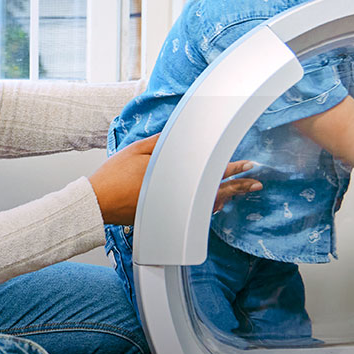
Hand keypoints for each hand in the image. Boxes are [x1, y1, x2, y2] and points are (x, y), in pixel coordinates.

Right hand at [89, 134, 262, 226]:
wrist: (97, 203)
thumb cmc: (113, 176)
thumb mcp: (138, 150)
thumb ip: (162, 141)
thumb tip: (180, 132)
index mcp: (174, 177)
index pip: (211, 172)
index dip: (233, 169)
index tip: (248, 166)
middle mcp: (177, 197)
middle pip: (215, 193)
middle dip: (238, 187)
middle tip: (256, 183)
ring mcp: (172, 211)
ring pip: (206, 207)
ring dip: (224, 198)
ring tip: (240, 192)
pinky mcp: (165, 220)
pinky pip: (192, 216)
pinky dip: (207, 208)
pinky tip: (215, 204)